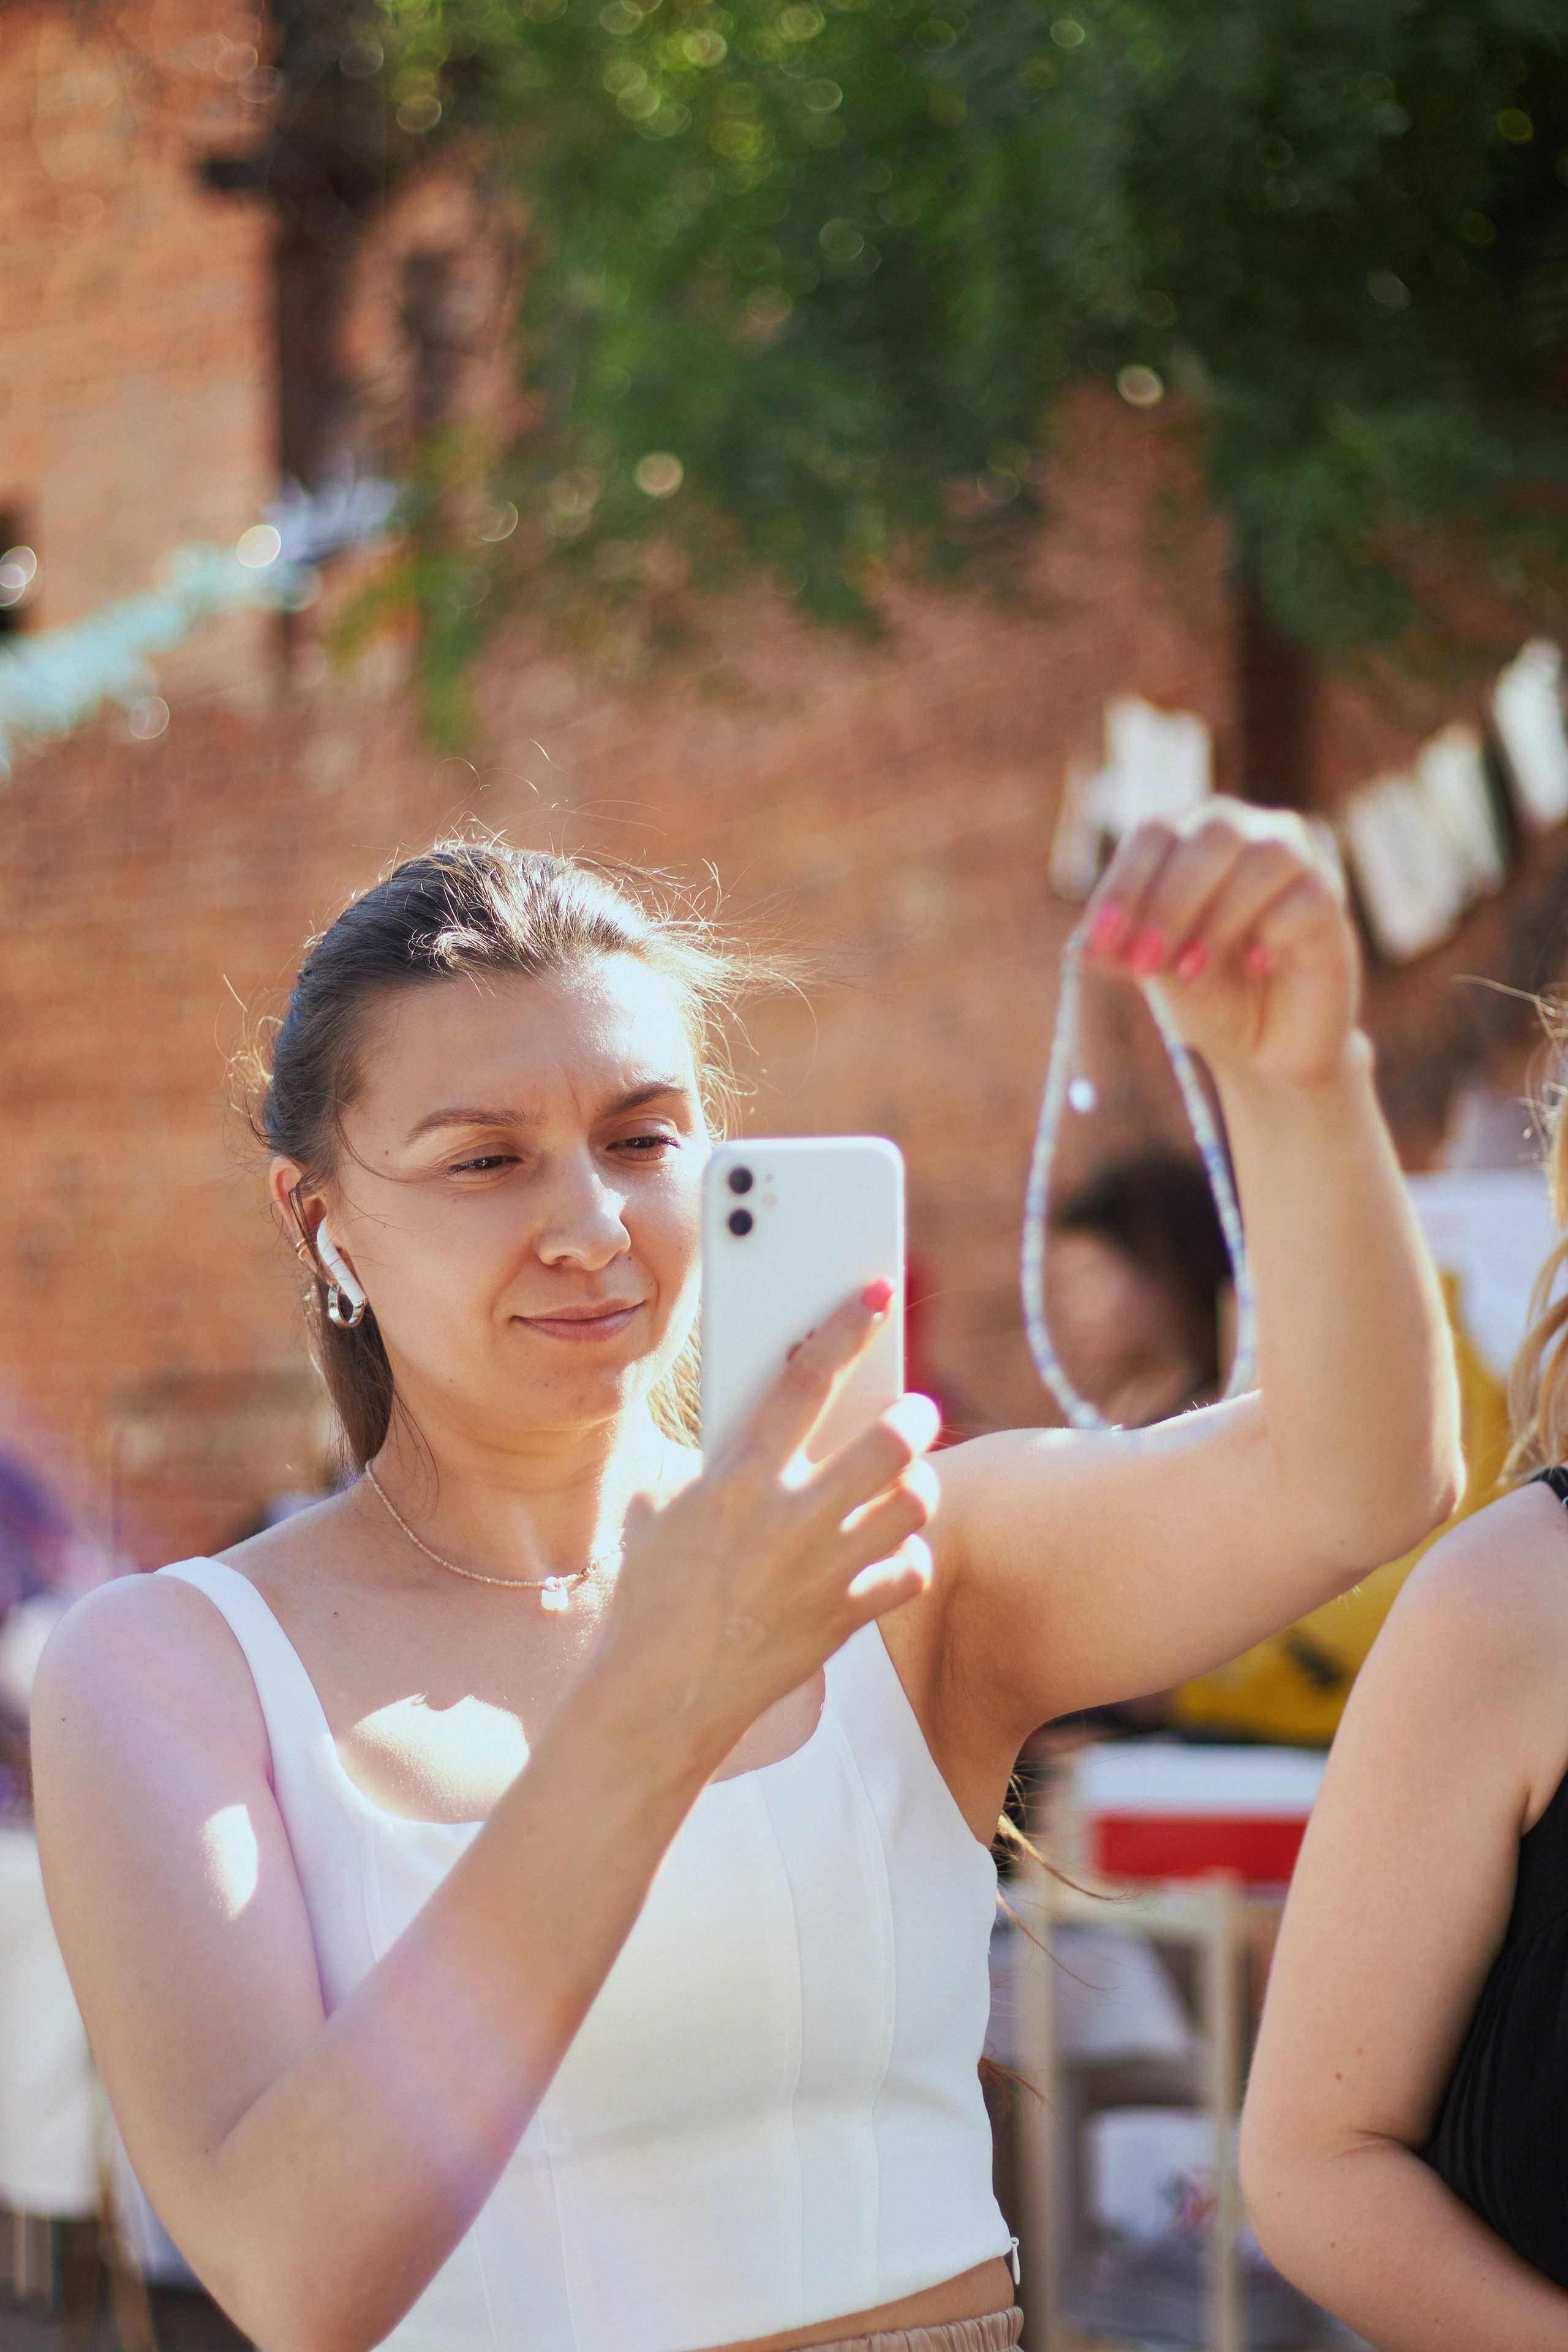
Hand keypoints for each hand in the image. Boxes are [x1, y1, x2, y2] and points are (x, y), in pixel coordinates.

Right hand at [600, 1285, 938, 1760]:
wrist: (658, 1697)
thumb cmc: (650, 1601)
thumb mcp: (664, 1516)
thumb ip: (714, 1472)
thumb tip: (743, 1439)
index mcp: (739, 1481)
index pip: (805, 1381)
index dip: (845, 1327)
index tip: (876, 1294)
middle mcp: (790, 1519)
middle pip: (888, 1443)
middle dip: (913, 1417)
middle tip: (914, 1411)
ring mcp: (824, 1571)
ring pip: (913, 1503)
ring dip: (918, 1484)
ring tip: (905, 1480)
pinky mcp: (843, 1618)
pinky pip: (907, 1572)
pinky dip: (907, 1557)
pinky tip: (890, 1551)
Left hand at [1080, 802, 1358, 1089]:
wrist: (1264, 1048)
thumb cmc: (1207, 995)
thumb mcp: (1157, 974)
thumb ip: (1125, 951)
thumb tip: (1080, 946)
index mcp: (1190, 836)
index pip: (1154, 833)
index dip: (1124, 882)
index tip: (1097, 938)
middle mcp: (1246, 832)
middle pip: (1211, 834)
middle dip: (1169, 901)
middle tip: (1142, 962)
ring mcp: (1296, 860)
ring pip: (1263, 858)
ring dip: (1218, 918)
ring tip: (1192, 971)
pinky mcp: (1329, 900)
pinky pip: (1304, 897)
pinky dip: (1272, 932)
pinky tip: (1258, 967)